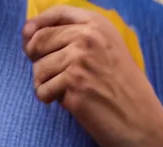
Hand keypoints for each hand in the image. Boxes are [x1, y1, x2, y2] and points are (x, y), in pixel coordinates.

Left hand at [23, 6, 162, 146]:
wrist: (135, 118)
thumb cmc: (117, 87)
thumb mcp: (103, 49)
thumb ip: (73, 38)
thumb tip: (28, 37)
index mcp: (97, 24)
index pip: (57, 13)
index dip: (36, 26)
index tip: (28, 40)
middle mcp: (88, 37)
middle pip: (39, 41)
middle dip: (37, 61)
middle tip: (51, 76)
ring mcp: (80, 60)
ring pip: (38, 68)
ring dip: (43, 83)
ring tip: (63, 91)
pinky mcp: (73, 84)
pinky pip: (42, 90)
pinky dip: (48, 99)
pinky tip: (65, 102)